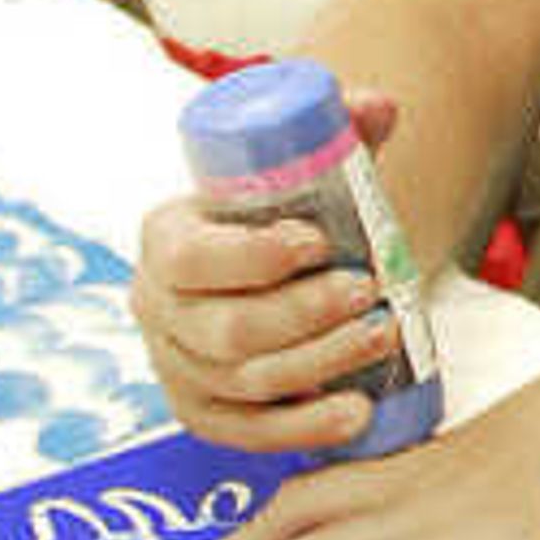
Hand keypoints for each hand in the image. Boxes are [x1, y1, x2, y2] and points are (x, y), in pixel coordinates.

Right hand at [131, 85, 410, 455]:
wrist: (271, 266)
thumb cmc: (284, 214)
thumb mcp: (306, 168)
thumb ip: (340, 130)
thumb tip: (377, 107)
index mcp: (164, 239)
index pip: (190, 258)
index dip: (254, 257)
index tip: (320, 242)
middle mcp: (157, 307)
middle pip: (224, 329)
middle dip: (302, 315)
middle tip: (368, 291)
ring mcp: (177, 367)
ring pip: (244, 381)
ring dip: (320, 363)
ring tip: (383, 334)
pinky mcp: (206, 413)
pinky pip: (247, 433)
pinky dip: (303, 429)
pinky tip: (356, 412)